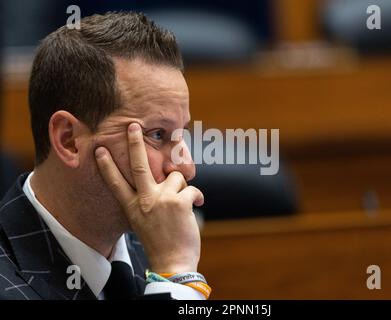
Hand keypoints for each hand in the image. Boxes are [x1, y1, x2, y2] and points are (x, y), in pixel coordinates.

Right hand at [95, 123, 203, 272]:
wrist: (172, 262)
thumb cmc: (160, 241)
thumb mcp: (144, 221)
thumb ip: (148, 199)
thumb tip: (165, 178)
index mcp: (132, 206)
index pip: (115, 182)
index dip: (107, 165)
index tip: (99, 150)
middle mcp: (144, 200)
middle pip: (139, 165)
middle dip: (135, 143)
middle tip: (132, 126)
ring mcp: (161, 200)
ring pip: (175, 177)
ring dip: (182, 187)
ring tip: (181, 205)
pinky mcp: (179, 202)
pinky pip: (192, 188)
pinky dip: (197, 197)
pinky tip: (196, 206)